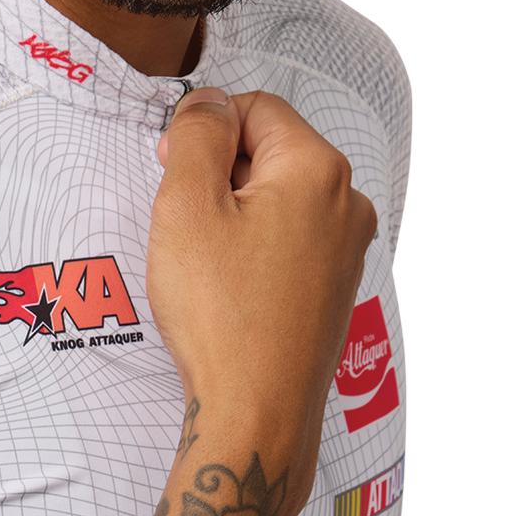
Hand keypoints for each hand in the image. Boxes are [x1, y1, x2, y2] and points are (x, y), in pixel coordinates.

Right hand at [148, 88, 376, 495]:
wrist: (256, 410)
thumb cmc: (221, 317)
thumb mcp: (186, 208)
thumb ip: (196, 136)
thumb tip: (206, 105)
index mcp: (316, 170)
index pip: (254, 108)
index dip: (202, 130)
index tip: (169, 168)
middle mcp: (345, 205)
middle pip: (269, 156)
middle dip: (218, 177)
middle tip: (181, 227)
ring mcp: (344, 252)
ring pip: (276, 204)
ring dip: (232, 219)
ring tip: (201, 266)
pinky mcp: (331, 292)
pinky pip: (286, 247)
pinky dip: (251, 254)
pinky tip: (226, 292)